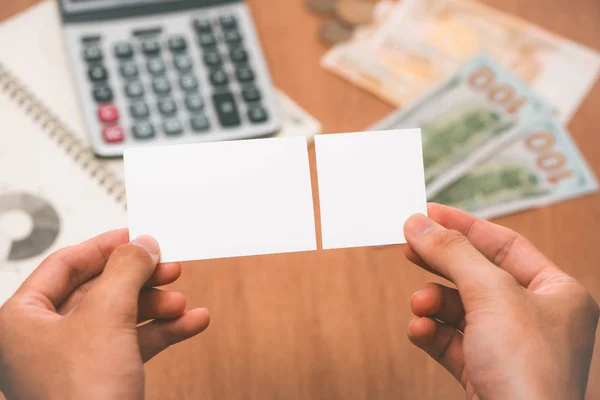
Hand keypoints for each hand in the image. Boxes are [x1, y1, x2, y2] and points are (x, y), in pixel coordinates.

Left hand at [0, 229, 209, 399]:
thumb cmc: (78, 397)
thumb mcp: (106, 316)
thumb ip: (126, 270)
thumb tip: (142, 244)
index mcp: (23, 319)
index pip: (65, 265)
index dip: (104, 246)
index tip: (135, 236)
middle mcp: (44, 339)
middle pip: (99, 290)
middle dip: (140, 280)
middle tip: (167, 267)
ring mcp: (73, 361)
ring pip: (120, 317)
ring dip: (157, 307)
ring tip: (182, 303)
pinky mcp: (100, 379)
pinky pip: (133, 344)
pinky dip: (163, 332)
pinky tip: (190, 324)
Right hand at [404, 204, 598, 399]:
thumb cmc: (528, 372)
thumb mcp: (491, 295)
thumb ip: (453, 254)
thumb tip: (419, 223)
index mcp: (557, 293)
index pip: (506, 245)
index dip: (464, 225)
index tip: (428, 213)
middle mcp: (535, 318)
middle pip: (477, 275)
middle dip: (441, 264)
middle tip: (409, 245)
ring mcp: (509, 348)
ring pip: (459, 310)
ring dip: (432, 304)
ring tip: (419, 306)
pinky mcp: (484, 372)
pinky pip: (450, 341)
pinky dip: (432, 333)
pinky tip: (420, 331)